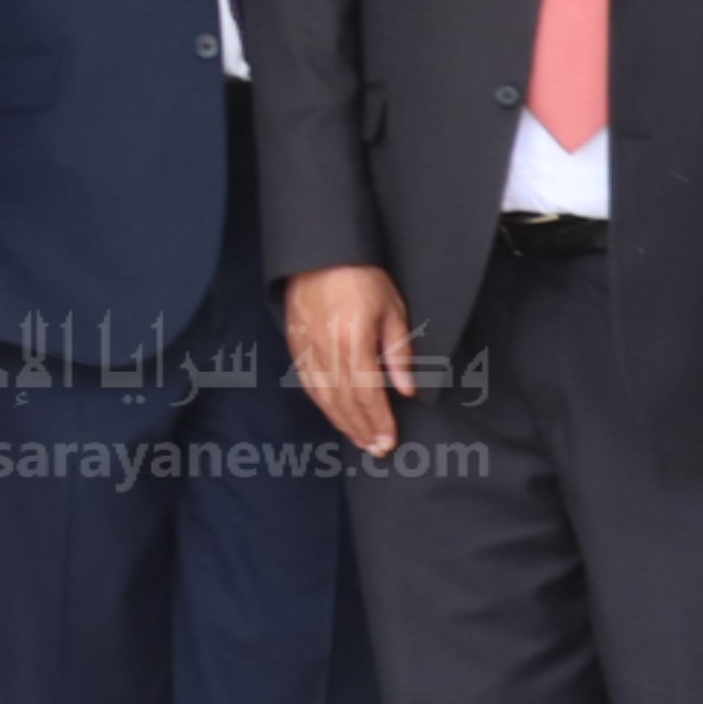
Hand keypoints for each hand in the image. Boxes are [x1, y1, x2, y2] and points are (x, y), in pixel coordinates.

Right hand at [283, 264, 410, 458]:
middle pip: (345, 401)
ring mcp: (307, 349)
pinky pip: (308, 384)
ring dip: (342, 422)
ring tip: (359, 440)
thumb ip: (399, 353)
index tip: (389, 441)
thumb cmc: (362, 277)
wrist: (321, 253)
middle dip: (362, 429)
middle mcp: (327, 349)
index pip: (368, 393)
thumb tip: (406, 391)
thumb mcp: (392, 310)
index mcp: (353, 340)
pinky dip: (323, 405)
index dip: (379, 421)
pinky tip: (335, 416)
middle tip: (376, 449)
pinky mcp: (296, 345)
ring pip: (324, 397)